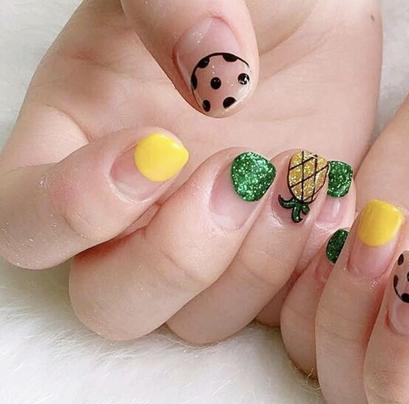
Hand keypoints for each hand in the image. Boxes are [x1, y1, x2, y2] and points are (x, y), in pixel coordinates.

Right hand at [0, 0, 379, 340]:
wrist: (319, 16)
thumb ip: (170, 7)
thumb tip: (213, 84)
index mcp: (78, 146)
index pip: (27, 227)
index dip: (78, 211)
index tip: (161, 145)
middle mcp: (137, 215)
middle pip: (111, 306)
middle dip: (176, 261)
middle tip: (238, 174)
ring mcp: (210, 245)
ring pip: (199, 322)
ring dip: (254, 267)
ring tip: (299, 175)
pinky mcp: (274, 257)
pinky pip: (279, 309)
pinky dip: (310, 270)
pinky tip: (332, 193)